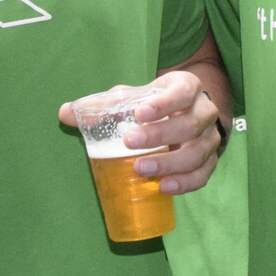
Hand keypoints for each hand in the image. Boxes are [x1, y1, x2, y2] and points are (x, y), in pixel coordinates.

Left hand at [59, 72, 222, 194]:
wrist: (188, 112)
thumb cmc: (155, 103)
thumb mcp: (134, 97)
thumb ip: (102, 105)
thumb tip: (65, 113)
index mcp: (187, 88)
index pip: (180, 93)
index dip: (163, 104)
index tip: (139, 114)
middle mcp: (204, 111)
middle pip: (189, 125)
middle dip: (160, 135)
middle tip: (130, 143)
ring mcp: (210, 138)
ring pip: (197, 153)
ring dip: (170, 163)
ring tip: (141, 170)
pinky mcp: (210, 161)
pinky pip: (202, 175)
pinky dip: (185, 183)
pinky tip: (164, 188)